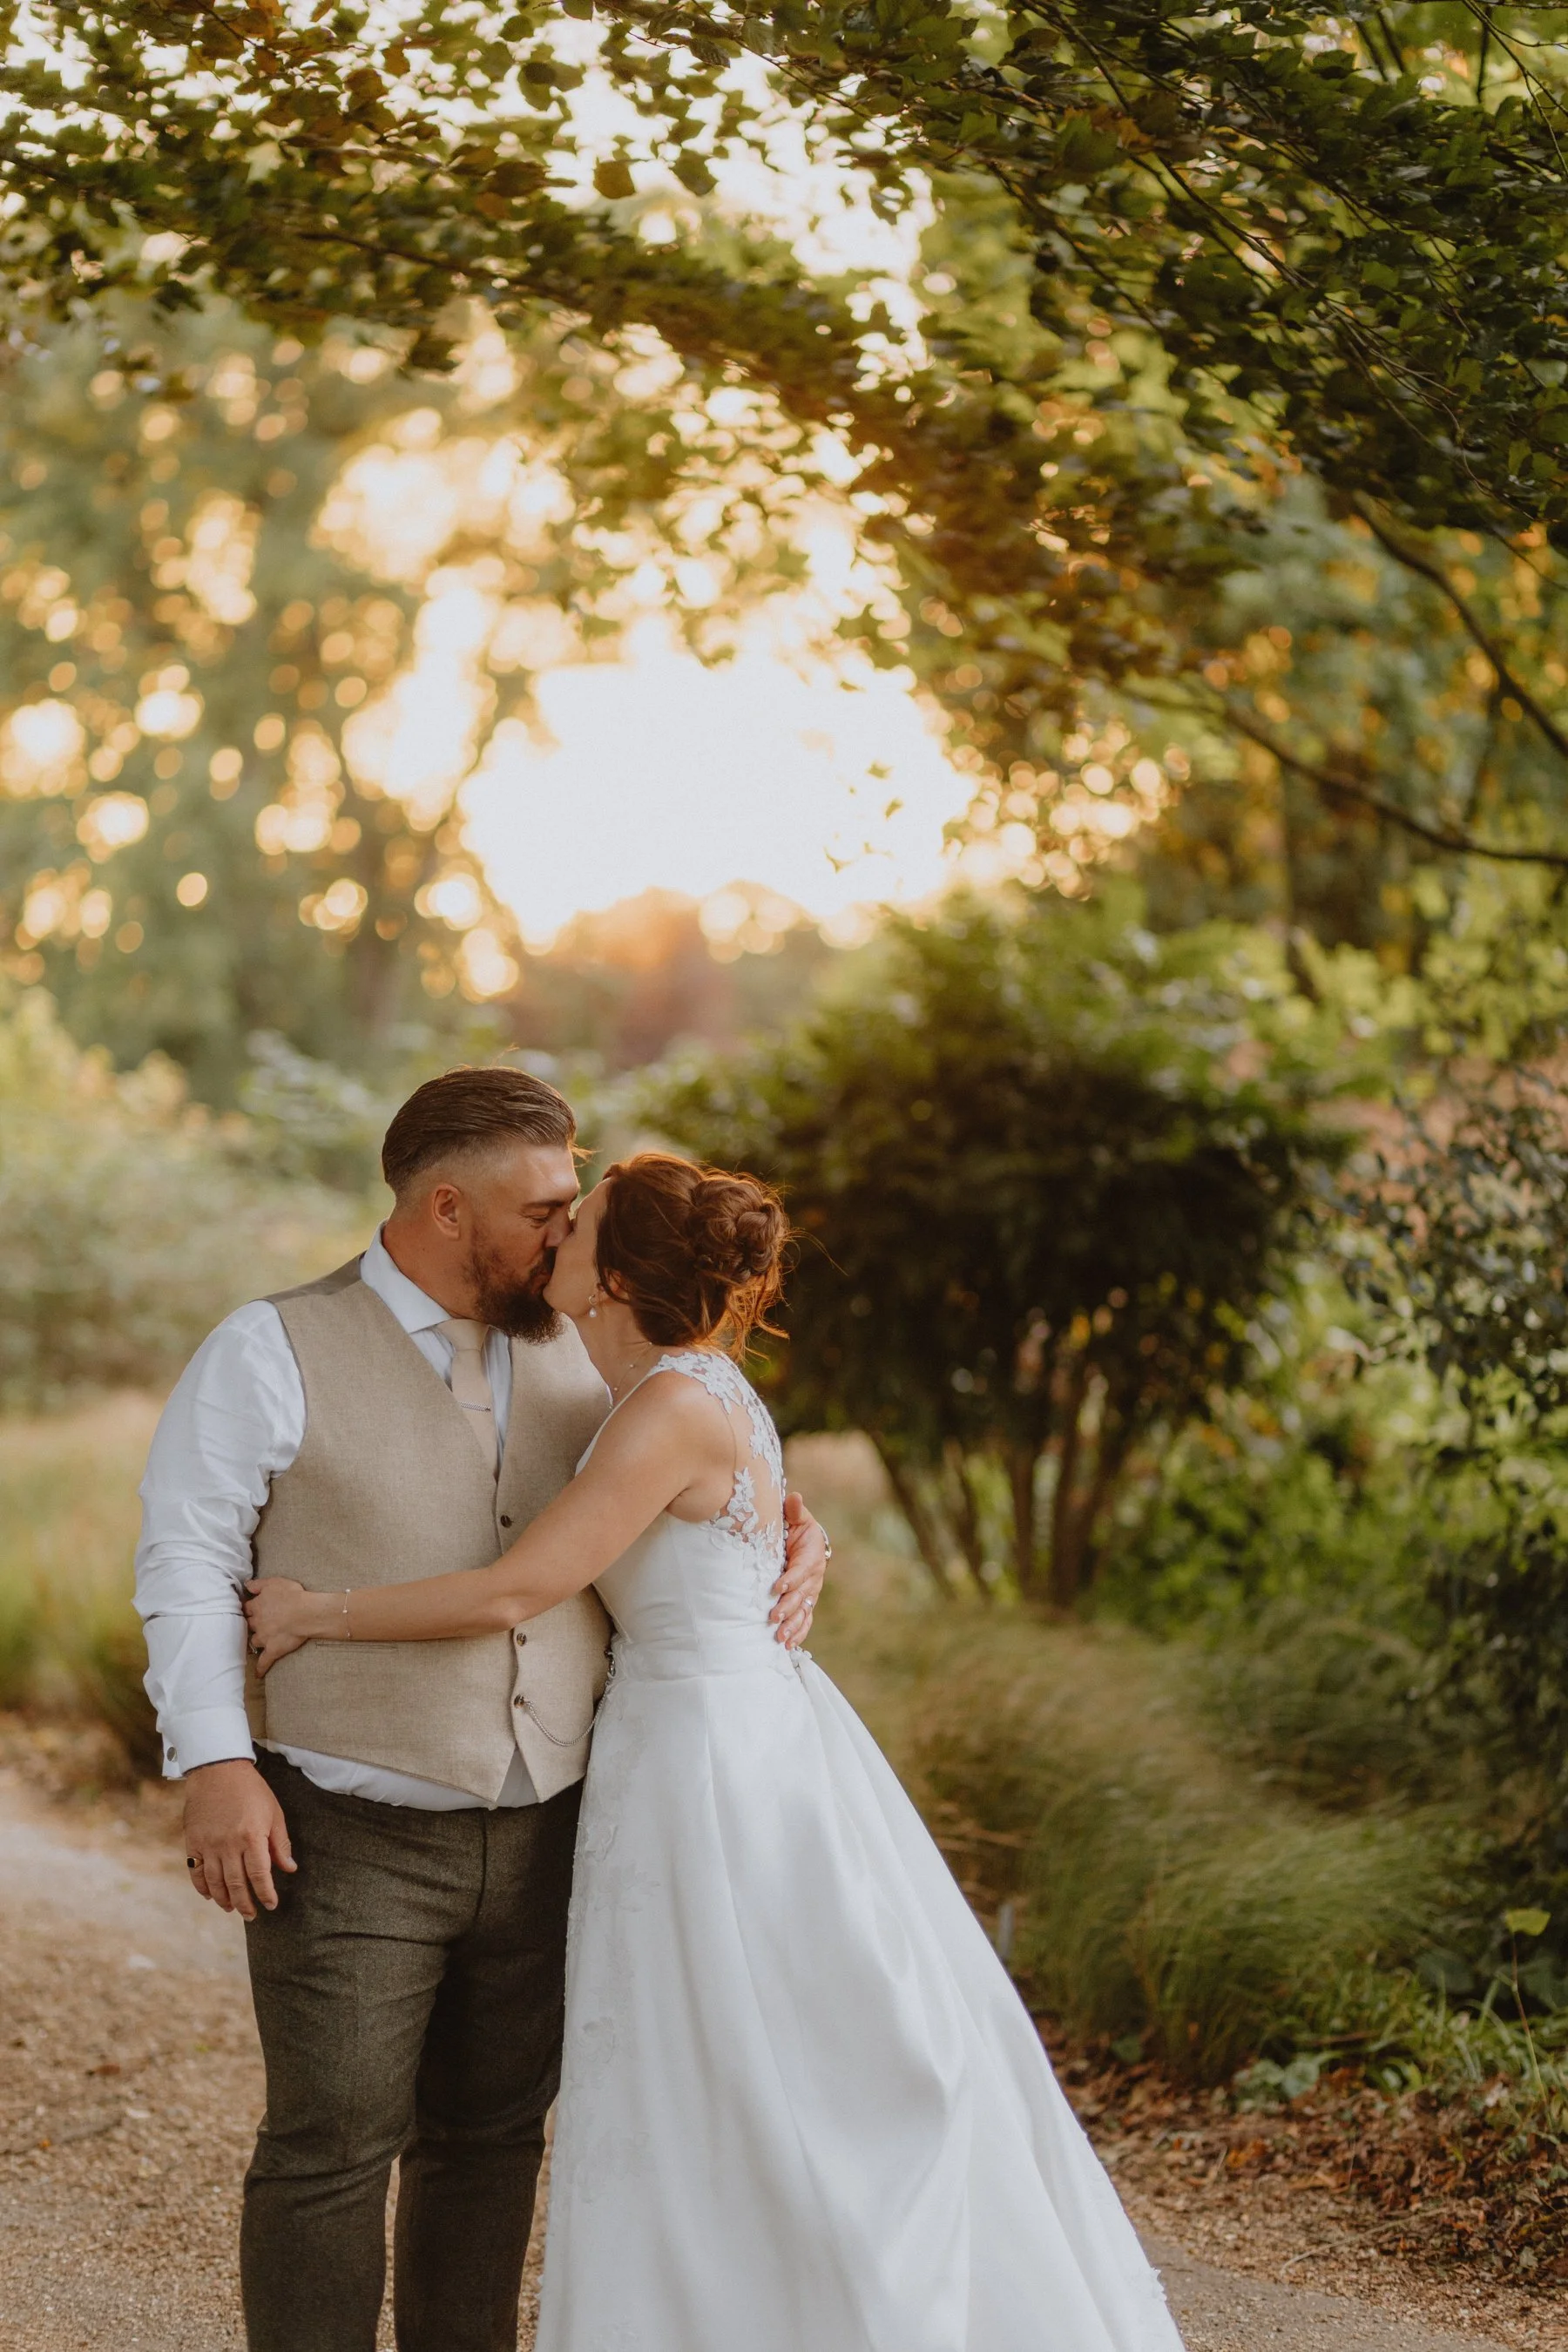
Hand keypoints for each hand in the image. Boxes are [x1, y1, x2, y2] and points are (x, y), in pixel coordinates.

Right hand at [182, 1758, 295, 1920]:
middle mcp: (229, 1844)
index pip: (260, 1876)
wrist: (218, 1770)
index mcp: (252, 1837)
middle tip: (251, 1915)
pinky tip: (210, 1895)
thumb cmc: (251, 1790)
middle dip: (245, 1904)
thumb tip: (289, 1869)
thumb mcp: (273, 1812)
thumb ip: (280, 1843)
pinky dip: (202, 1887)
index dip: (266, 1894)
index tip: (271, 1905)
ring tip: (232, 1908)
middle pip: (236, 1884)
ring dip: (224, 1899)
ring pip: (215, 1882)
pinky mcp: (192, 1842)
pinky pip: (196, 1872)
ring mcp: (208, 1845)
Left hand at [243, 1577, 327, 1674]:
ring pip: (254, 1641)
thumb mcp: (274, 1582)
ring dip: (255, 1641)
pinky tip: (257, 1675)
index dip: (248, 1608)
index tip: (249, 1608)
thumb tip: (246, 1585)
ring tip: (257, 1642)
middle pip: (249, 1624)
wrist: (306, 1613)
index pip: (247, 1608)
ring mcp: (264, 1638)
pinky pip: (264, 1662)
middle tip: (254, 1624)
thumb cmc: (292, 1595)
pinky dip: (260, 1669)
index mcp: (257, 1607)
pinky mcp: (272, 1650)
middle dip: (250, 1624)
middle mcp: (257, 1623)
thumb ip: (258, 1584)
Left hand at [772, 1492, 828, 1648]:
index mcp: (812, 1555)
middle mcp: (814, 1577)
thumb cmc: (797, 1527)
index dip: (791, 1579)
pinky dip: (798, 1633)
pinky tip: (787, 1646)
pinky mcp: (807, 1603)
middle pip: (802, 1595)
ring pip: (804, 1611)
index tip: (777, 1587)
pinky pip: (805, 1621)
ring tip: (779, 1638)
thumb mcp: (797, 1517)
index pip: (802, 1569)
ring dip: (792, 1626)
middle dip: (788, 1607)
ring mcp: (811, 1592)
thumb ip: (793, 1510)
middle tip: (773, 1617)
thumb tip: (793, 1498)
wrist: (807, 1542)